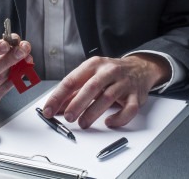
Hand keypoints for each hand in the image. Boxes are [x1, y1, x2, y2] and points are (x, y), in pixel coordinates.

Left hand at [43, 54, 170, 127]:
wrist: (139, 68)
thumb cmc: (110, 73)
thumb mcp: (90, 76)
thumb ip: (73, 92)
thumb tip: (56, 108)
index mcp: (93, 65)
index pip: (71, 80)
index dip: (58, 96)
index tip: (48, 110)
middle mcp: (109, 71)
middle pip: (91, 87)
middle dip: (77, 104)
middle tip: (67, 117)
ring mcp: (124, 83)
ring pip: (108, 98)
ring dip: (93, 113)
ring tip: (83, 123)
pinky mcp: (136, 96)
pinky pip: (129, 109)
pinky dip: (118, 118)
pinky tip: (108, 122)